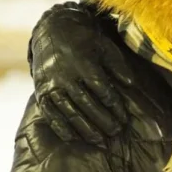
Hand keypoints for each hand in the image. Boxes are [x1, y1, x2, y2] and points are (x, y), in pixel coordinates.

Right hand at [31, 2, 133, 143]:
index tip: (124, 118)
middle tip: (116, 132)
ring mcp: (51, 84)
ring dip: (85, 128)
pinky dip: (61, 127)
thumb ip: (118, 66)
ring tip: (99, 140)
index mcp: (84, 63)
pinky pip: (50, 113)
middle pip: (87, 104)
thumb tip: (130, 85)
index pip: (102, 90)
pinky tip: (72, 138)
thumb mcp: (105, 47)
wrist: (52, 31)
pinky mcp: (40, 91)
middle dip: (103, 120)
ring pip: (69, 111)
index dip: (114, 106)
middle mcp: (65, 75)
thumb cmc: (86, 41)